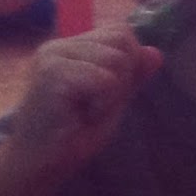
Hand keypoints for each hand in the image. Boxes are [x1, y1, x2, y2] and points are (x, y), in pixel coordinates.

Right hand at [3, 26, 160, 178]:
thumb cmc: (72, 135)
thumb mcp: (113, 101)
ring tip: (84, 110)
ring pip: (118, 60)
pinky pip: (106, 80)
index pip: (121, 32)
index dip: (129, 64)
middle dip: (123, 78)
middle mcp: (60, 45)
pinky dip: (103, 103)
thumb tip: (156, 52)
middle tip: (93, 104)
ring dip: (112, 94)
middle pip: (123, 40)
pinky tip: (79, 115)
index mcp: (72, 48)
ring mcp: (53, 55)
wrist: (39, 163)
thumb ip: (132, 76)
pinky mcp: (52, 72)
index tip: (103, 94)